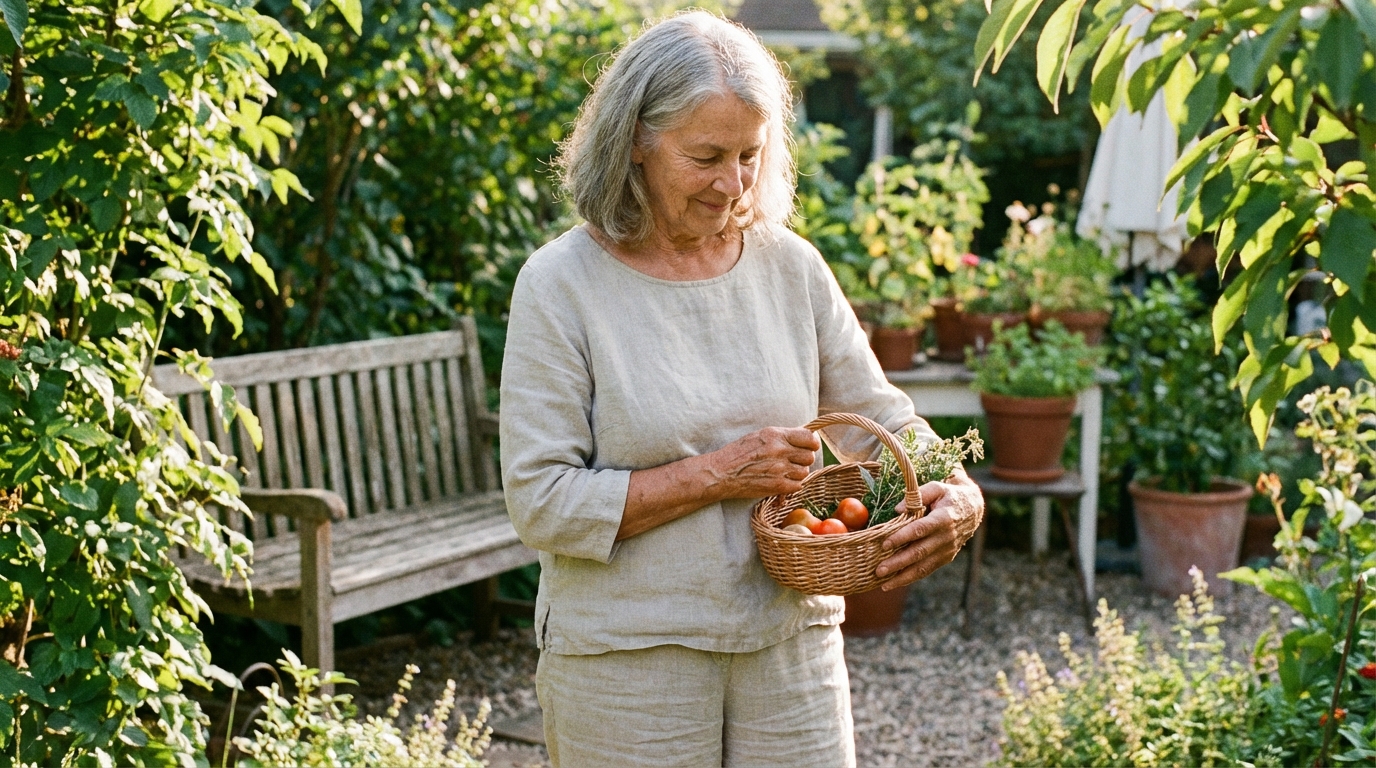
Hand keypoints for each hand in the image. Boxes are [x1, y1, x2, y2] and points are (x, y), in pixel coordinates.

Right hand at [705, 426, 820, 498]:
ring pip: (804, 472)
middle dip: (803, 459)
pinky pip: (798, 485)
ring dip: (797, 473)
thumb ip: (782, 436)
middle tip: (792, 461)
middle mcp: (780, 451)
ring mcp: (780, 469)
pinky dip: (792, 485)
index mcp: (776, 435)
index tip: (808, 446)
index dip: (812, 443)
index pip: (810, 438)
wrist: (722, 473)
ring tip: (782, 471)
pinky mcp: (778, 485)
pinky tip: (780, 481)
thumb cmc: (739, 453)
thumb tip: (804, 437)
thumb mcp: (760, 436)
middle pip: (810, 456)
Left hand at [873, 471, 983, 589]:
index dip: (902, 537)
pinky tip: (895, 583)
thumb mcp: (937, 487)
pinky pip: (927, 570)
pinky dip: (911, 578)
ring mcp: (947, 550)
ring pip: (923, 566)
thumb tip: (898, 509)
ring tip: (883, 584)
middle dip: (898, 563)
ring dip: (903, 577)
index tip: (884, 544)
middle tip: (879, 570)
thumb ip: (919, 495)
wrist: (973, 509)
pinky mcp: (946, 558)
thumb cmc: (948, 496)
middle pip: (919, 552)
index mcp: (943, 518)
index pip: (920, 529)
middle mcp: (946, 537)